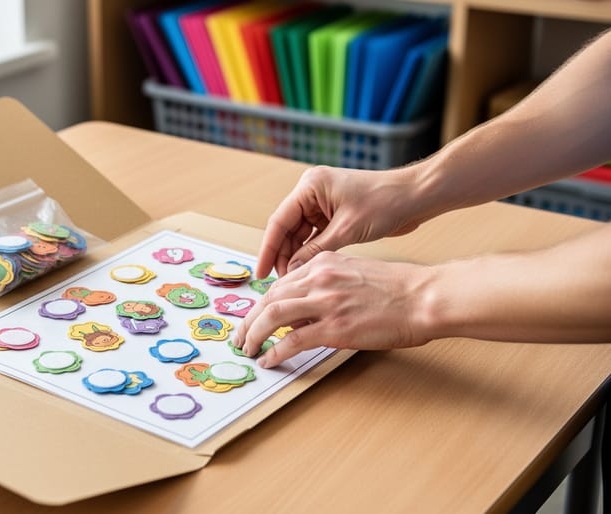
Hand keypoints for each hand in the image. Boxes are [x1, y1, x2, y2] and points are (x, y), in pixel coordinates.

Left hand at [233, 252, 433, 367]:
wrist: (424, 296)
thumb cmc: (399, 288)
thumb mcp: (355, 273)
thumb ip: (328, 285)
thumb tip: (306, 308)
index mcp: (324, 262)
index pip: (280, 283)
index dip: (261, 303)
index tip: (253, 318)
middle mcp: (319, 278)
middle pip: (269, 298)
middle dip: (248, 320)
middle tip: (240, 337)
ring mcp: (325, 303)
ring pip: (272, 316)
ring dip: (254, 335)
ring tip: (247, 349)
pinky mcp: (335, 327)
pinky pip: (292, 340)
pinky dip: (275, 351)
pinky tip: (269, 359)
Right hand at [257, 165, 429, 278]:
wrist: (416, 196)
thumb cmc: (387, 202)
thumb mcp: (347, 230)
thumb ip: (316, 251)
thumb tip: (292, 272)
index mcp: (310, 186)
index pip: (279, 221)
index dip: (269, 249)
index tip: (260, 272)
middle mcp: (312, 192)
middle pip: (287, 229)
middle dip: (283, 256)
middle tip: (279, 283)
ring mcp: (322, 203)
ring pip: (299, 234)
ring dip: (296, 256)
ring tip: (292, 281)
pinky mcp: (333, 214)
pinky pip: (314, 235)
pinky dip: (310, 252)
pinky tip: (307, 271)